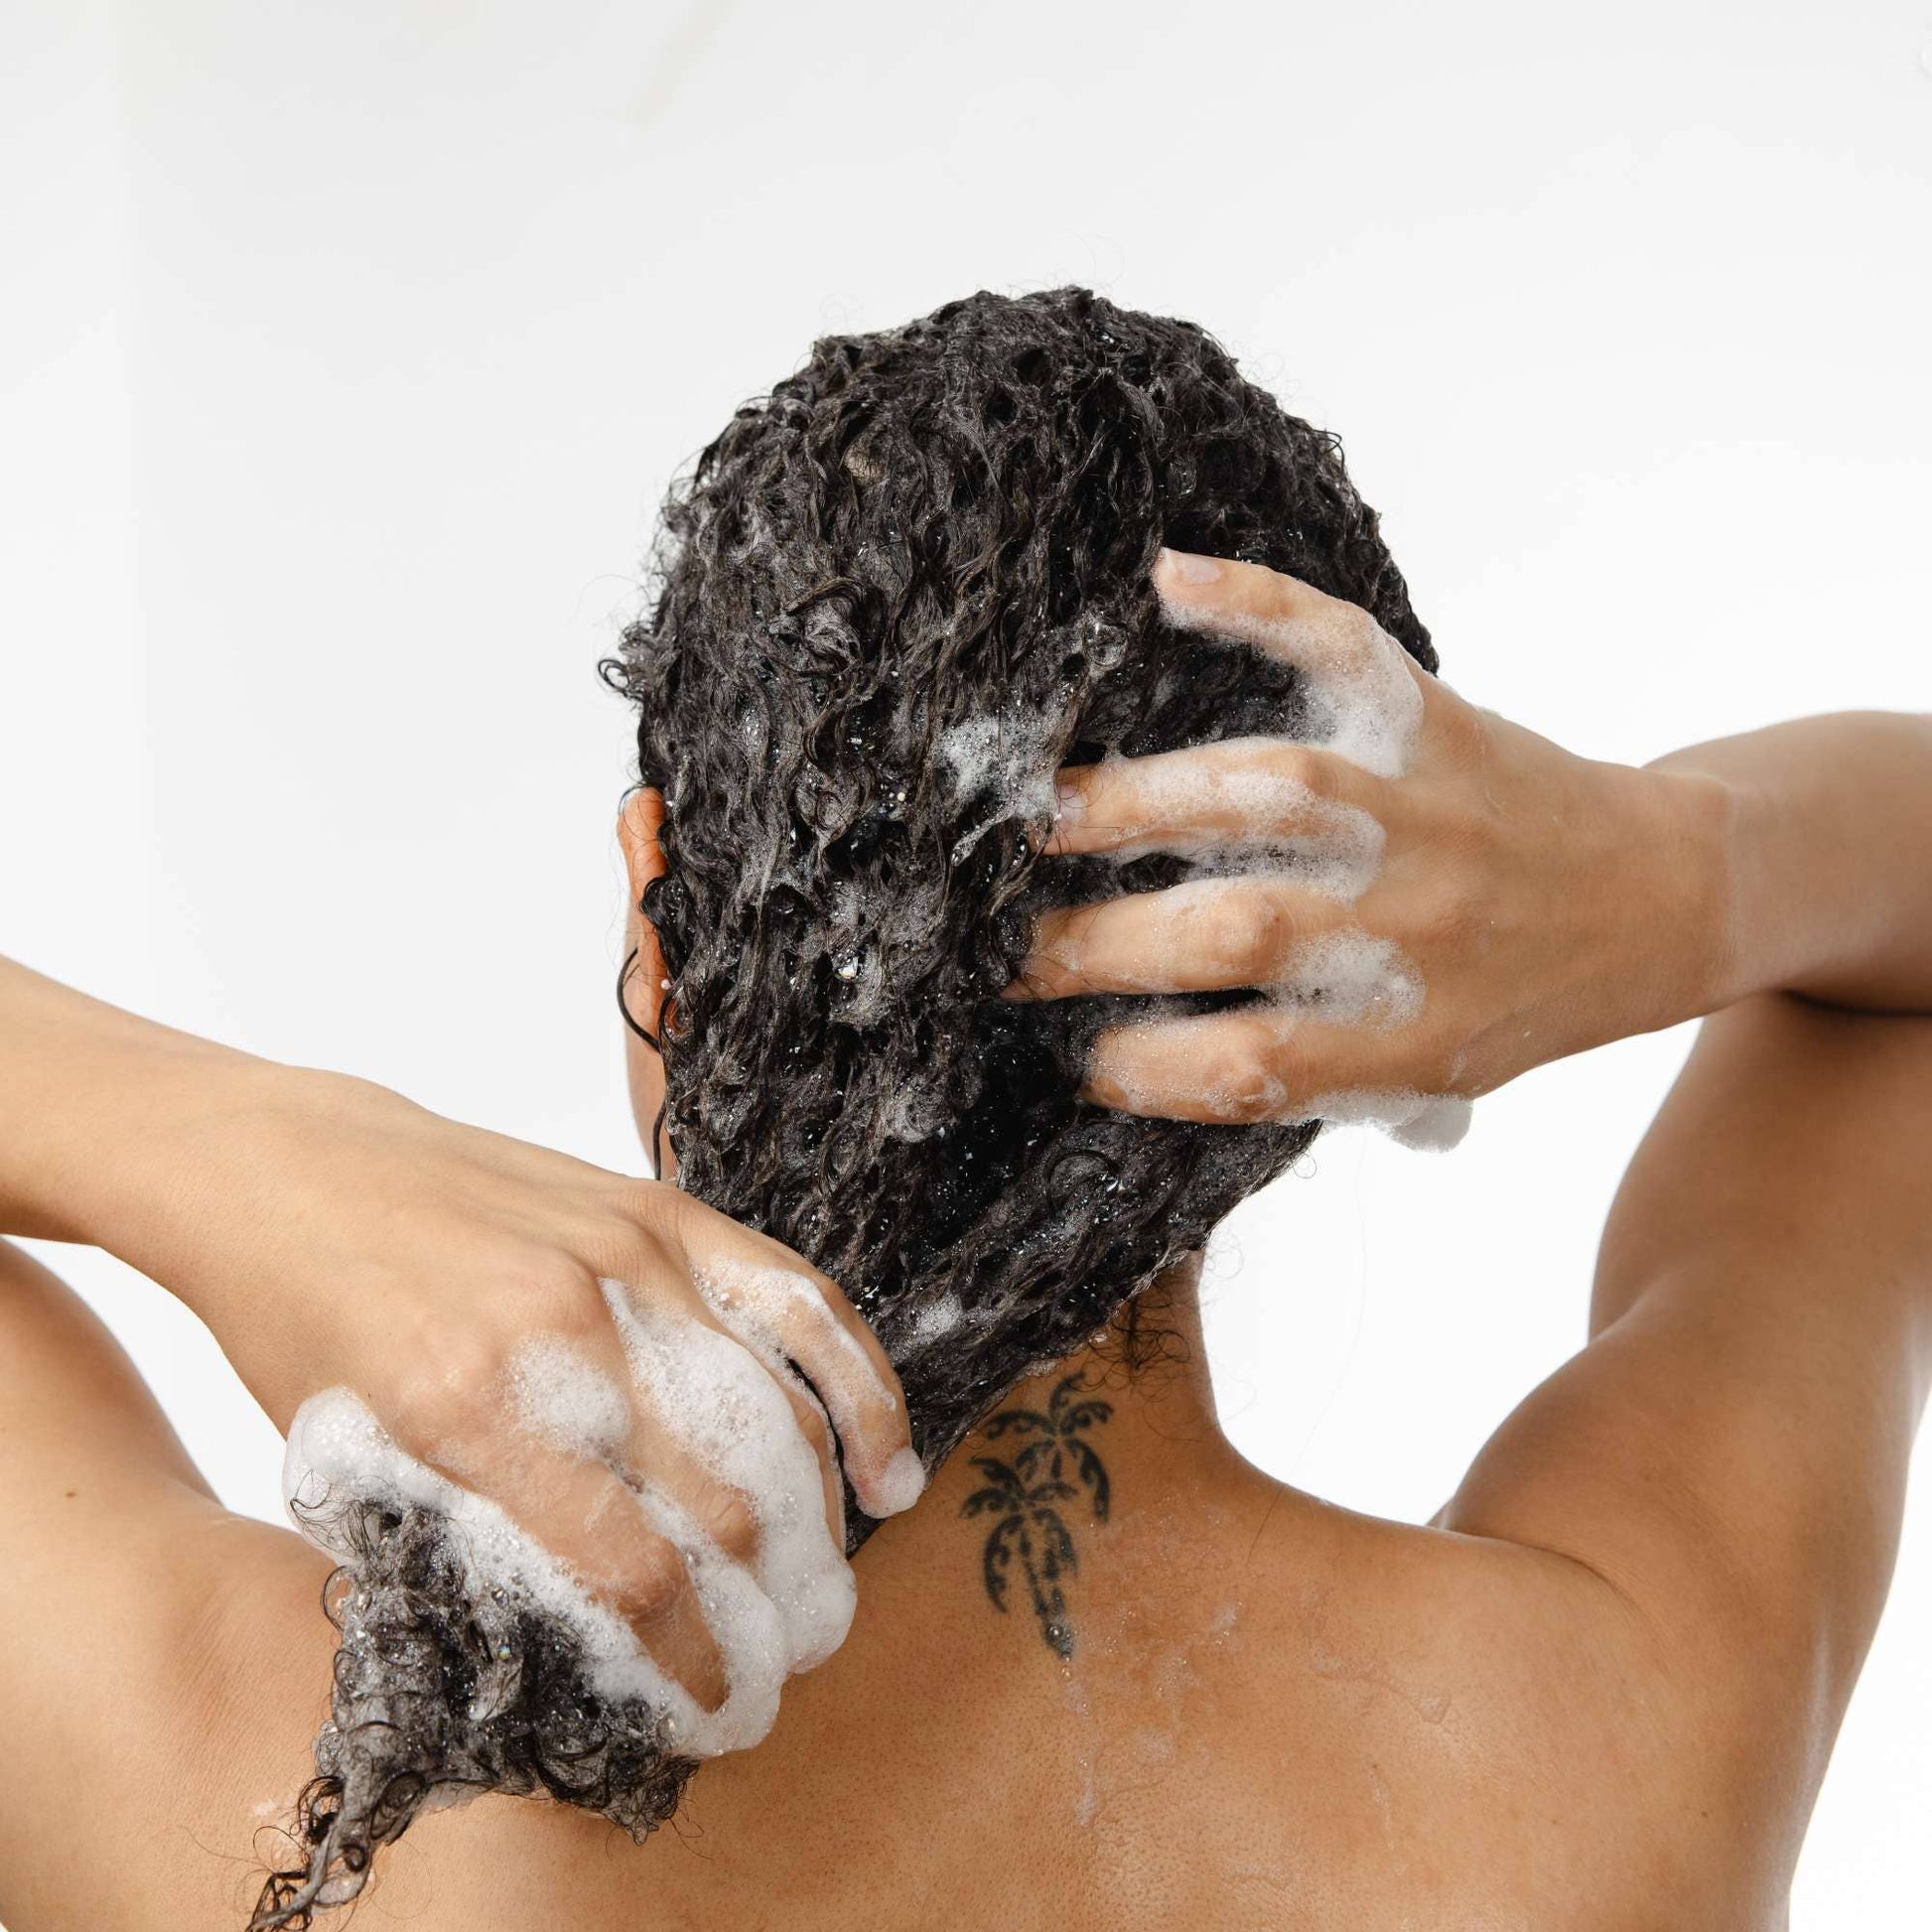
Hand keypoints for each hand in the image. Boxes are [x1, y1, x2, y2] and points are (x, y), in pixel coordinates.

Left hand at [136, 1061, 919, 1708]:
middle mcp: (567, 1329)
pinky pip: (798, 1300)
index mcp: (469, 1410)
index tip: (718, 1710)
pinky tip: (888, 1462)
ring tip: (827, 1591)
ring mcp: (629, 1257)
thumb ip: (470, 1551)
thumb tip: (596, 1644)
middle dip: (769, 1609)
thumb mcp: (346, 1469)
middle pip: (723, 1502)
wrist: (293, 1164)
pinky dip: (859, 1386)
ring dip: (821, 1521)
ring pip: (777, 1411)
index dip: (692, 1662)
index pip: (629, 1570)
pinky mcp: (665, 1210)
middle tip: (784, 1663)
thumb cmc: (304, 1325)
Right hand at [1004, 549, 1727, 1132]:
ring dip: (1128, 805)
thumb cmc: (1524, 1000)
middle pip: (1232, 933)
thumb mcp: (1436, 1078)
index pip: (1250, 1062)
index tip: (1074, 1061)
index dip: (1140, 1068)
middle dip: (1092, 945)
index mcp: (1416, 1035)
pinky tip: (1167, 583)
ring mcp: (1427, 811)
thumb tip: (1142, 1069)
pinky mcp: (1439, 720)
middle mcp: (1420, 924)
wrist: (1669, 899)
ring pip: (1260, 793)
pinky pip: (1341, 650)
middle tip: (1006, 948)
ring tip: (1035, 824)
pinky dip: (1255, 603)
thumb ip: (1312, 1078)